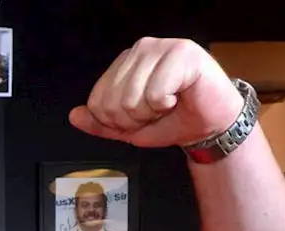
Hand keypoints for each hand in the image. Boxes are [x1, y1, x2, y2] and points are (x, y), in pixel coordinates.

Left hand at [69, 38, 244, 148]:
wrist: (210, 125)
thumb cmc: (173, 121)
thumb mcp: (130, 128)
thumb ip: (101, 123)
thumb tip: (74, 116)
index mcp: (125, 63)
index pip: (98, 101)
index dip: (117, 123)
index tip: (140, 118)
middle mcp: (140, 49)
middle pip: (114, 102)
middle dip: (134, 120)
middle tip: (156, 113)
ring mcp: (162, 48)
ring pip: (133, 98)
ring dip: (151, 114)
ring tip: (167, 105)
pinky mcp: (183, 53)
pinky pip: (156, 93)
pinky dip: (166, 105)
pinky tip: (178, 97)